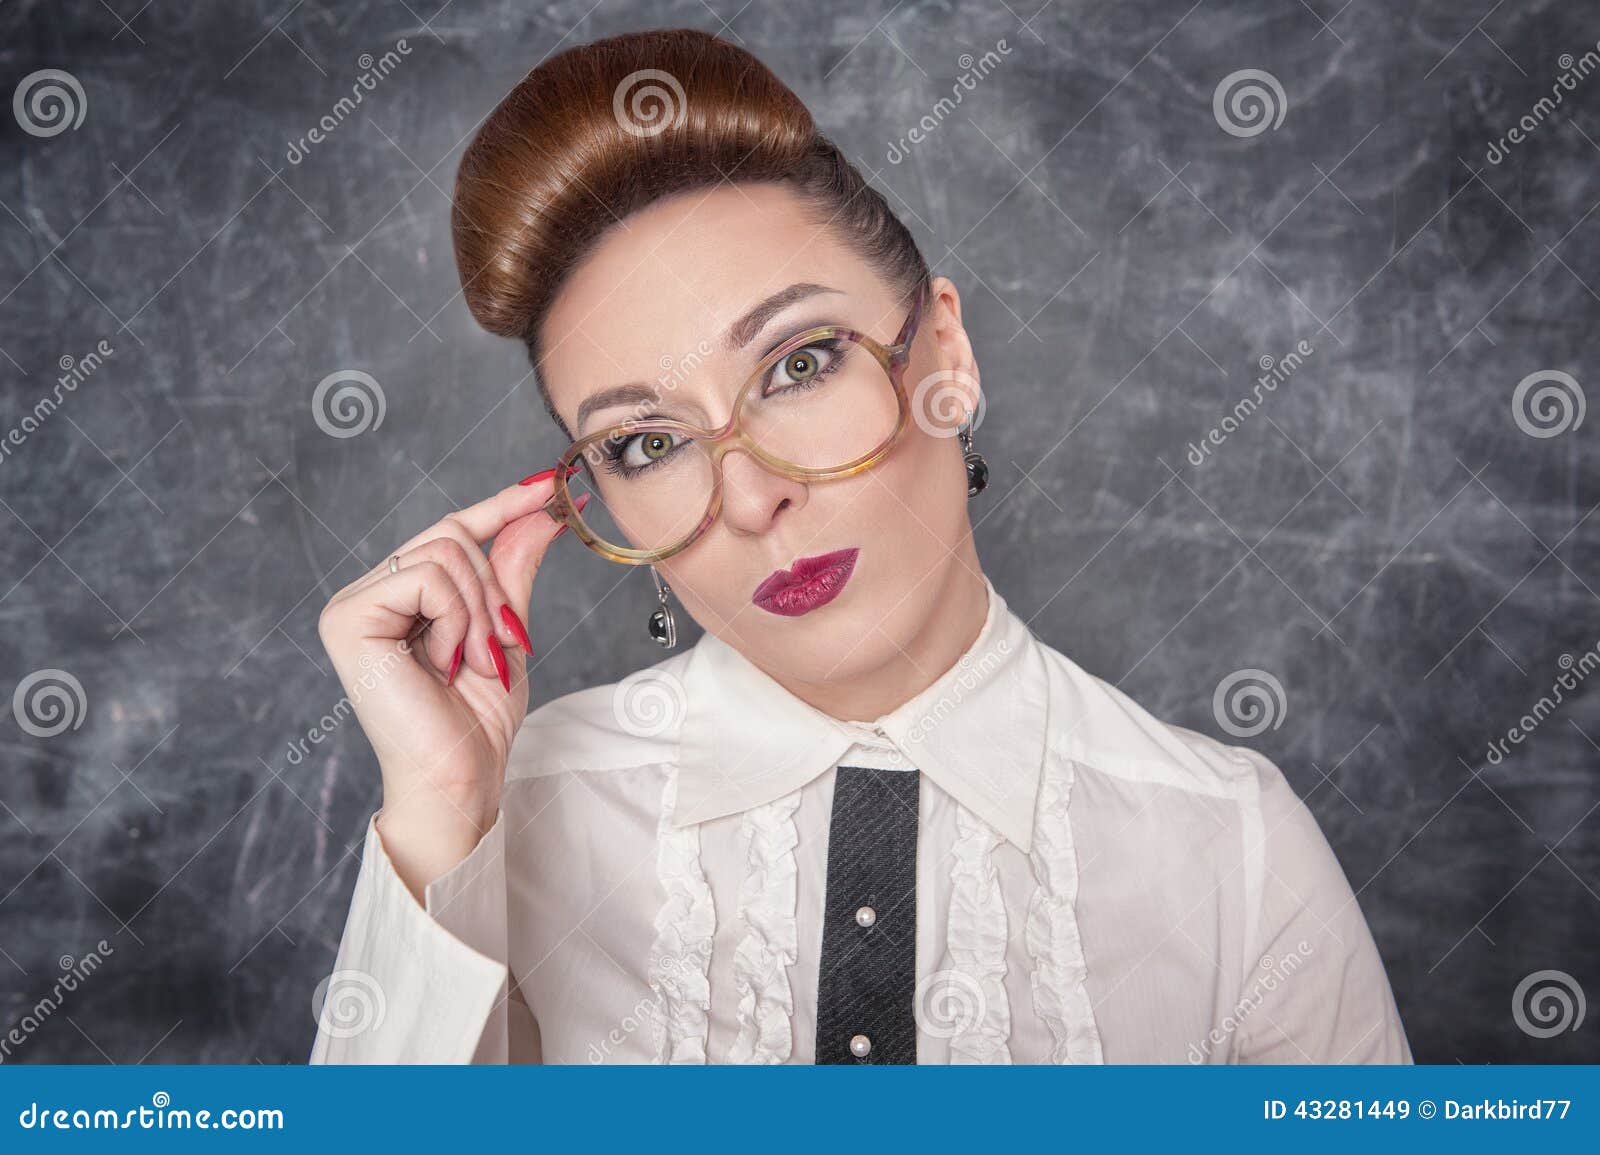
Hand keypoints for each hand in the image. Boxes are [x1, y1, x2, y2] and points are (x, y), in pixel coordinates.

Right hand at [316, 467, 585, 895]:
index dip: (501, 505)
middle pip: (450, 533)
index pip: (450, 530)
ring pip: (444, 551)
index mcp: (399, 595)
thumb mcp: (505, 630)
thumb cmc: (475, 720)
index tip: (550, 484)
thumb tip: (543, 509)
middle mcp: (368, 592)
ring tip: (468, 662)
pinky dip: (455, 620)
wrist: (459, 778)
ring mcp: (352, 604)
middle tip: (500, 642)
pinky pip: (427, 578)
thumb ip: (512, 569)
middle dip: (493, 587)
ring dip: (478, 611)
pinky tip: (443, 663)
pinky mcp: (348, 619)